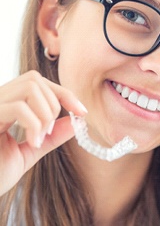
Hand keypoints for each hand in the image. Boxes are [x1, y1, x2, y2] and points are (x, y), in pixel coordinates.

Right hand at [0, 70, 86, 196]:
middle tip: (48, 133)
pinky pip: (18, 107)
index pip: (38, 82)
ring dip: (45, 113)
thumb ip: (53, 135)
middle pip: (36, 79)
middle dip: (54, 105)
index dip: (64, 94)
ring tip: (39, 137)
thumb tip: (76, 121)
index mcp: (6, 103)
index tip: (82, 112)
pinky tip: (32, 142)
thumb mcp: (31, 150)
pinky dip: (34, 124)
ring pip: (30, 86)